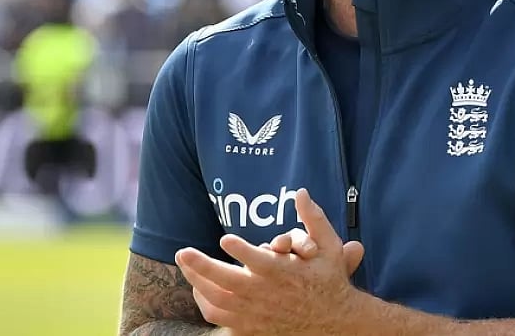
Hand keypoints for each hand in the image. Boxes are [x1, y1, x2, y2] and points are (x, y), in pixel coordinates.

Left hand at [175, 188, 363, 335]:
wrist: (331, 321)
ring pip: (218, 300)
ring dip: (198, 283)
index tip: (225, 238)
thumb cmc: (328, 279)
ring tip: (186, 265)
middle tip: (183, 253)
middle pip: (228, 282)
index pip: (259, 262)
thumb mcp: (330, 247)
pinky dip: (205, 303)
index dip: (241, 251)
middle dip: (202, 267)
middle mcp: (266, 294)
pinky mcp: (250, 326)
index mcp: (284, 273)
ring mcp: (256, 312)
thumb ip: (314, 218)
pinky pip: (219, 317)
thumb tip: (301, 192)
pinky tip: (199, 288)